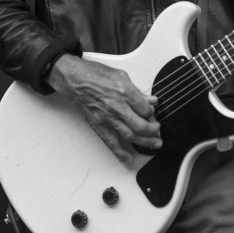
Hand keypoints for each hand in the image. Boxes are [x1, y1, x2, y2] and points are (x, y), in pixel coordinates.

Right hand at [47, 55, 161, 163]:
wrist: (75, 80)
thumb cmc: (95, 74)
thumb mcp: (121, 75)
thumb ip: (137, 91)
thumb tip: (150, 100)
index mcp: (125, 92)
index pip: (145, 109)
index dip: (152, 113)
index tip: (152, 113)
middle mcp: (117, 106)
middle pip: (141, 125)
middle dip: (153, 130)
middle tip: (157, 131)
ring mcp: (108, 117)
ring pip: (130, 135)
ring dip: (145, 142)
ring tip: (154, 144)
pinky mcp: (99, 124)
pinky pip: (111, 142)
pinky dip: (120, 152)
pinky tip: (128, 157)